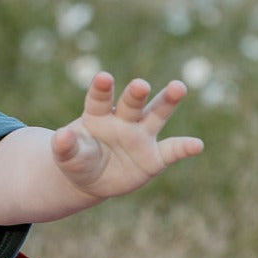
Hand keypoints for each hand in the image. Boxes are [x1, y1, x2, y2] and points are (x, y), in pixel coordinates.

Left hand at [51, 72, 203, 199]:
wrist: (91, 179)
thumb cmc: (77, 160)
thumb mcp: (66, 157)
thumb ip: (64, 147)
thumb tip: (59, 136)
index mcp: (97, 115)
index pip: (99, 99)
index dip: (101, 88)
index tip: (104, 77)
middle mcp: (122, 120)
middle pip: (131, 103)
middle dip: (136, 94)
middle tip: (140, 85)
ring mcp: (140, 135)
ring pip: (156, 114)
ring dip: (167, 101)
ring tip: (178, 87)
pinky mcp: (154, 156)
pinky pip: (172, 150)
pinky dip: (184, 148)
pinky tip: (197, 145)